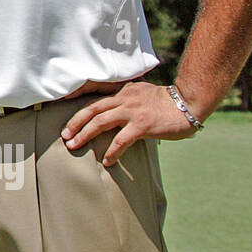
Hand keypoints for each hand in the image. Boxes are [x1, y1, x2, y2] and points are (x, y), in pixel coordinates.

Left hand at [61, 80, 200, 166]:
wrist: (188, 103)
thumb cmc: (166, 102)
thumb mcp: (142, 92)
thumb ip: (127, 98)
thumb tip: (114, 110)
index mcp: (123, 90)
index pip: (95, 91)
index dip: (78, 95)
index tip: (63, 102)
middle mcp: (124, 98)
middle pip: (92, 109)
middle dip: (75, 122)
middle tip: (65, 134)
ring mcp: (132, 111)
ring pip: (100, 122)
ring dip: (84, 135)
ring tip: (74, 145)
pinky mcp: (142, 125)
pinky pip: (121, 140)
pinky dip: (112, 151)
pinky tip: (107, 161)